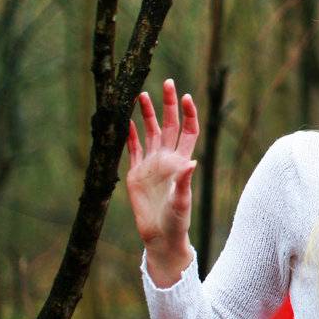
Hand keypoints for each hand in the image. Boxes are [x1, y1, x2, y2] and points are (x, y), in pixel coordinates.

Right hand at [125, 78, 200, 284]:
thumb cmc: (177, 220)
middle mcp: (167, 159)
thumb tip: (192, 163)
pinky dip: (130, 135)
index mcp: (181, 162)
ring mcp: (150, 164)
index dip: (188, 114)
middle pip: (169, 125)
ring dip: (147, 114)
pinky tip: (127, 120)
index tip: (187, 96)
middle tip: (167, 82)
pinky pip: (132, 149)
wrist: (160, 235)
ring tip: (142, 94)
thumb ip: (184, 182)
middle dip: (168, 104)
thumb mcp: (182, 201)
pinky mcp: (135, 173)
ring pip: (149, 132)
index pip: (188, 131)